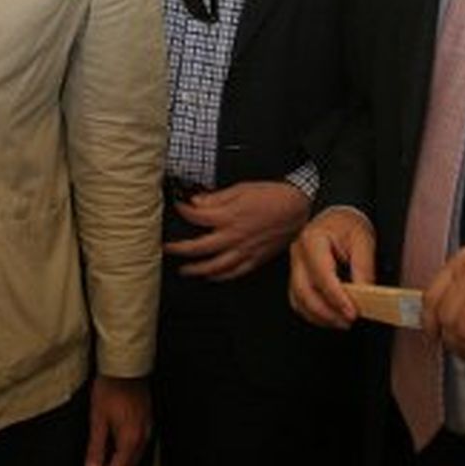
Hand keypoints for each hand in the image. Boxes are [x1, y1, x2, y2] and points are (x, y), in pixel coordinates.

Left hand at [84, 374, 150, 465]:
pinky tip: (118, 437)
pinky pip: (141, 442)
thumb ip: (95, 447)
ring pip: (136, 455)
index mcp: (130, 439)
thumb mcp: (97, 419)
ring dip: (122, 458)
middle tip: (98, 461)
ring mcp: (148, 428)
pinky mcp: (148, 420)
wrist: (126, 367)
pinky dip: (129, 446)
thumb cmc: (110, 389)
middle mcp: (143, 437)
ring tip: (106, 447)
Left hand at [164, 180, 309, 280]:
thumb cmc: (272, 195)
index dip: (182, 211)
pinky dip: (220, 277)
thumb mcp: (242, 188)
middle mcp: (234, 237)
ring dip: (196, 269)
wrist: (298, 207)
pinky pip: (234, 272)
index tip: (176, 208)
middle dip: (179, 249)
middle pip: (199, 248)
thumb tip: (196, 201)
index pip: (196, 217)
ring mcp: (244, 250)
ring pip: (215, 266)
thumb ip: (217, 198)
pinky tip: (211, 276)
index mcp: (229, 216)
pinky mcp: (255, 259)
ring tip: (184, 270)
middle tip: (167, 249)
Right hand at [288, 206, 375, 328]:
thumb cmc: (348, 225)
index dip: (337, 297)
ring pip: (299, 300)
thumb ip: (364, 268)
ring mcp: (294, 266)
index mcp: (312, 239)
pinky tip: (330, 316)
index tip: (352, 312)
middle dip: (326, 312)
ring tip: (342, 321)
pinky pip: (299, 301)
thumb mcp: (363, 240)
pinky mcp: (297, 276)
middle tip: (348, 320)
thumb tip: (365, 296)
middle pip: (304, 291)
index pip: (322, 275)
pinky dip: (313, 313)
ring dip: (320, 316)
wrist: (338, 217)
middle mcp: (298, 253)